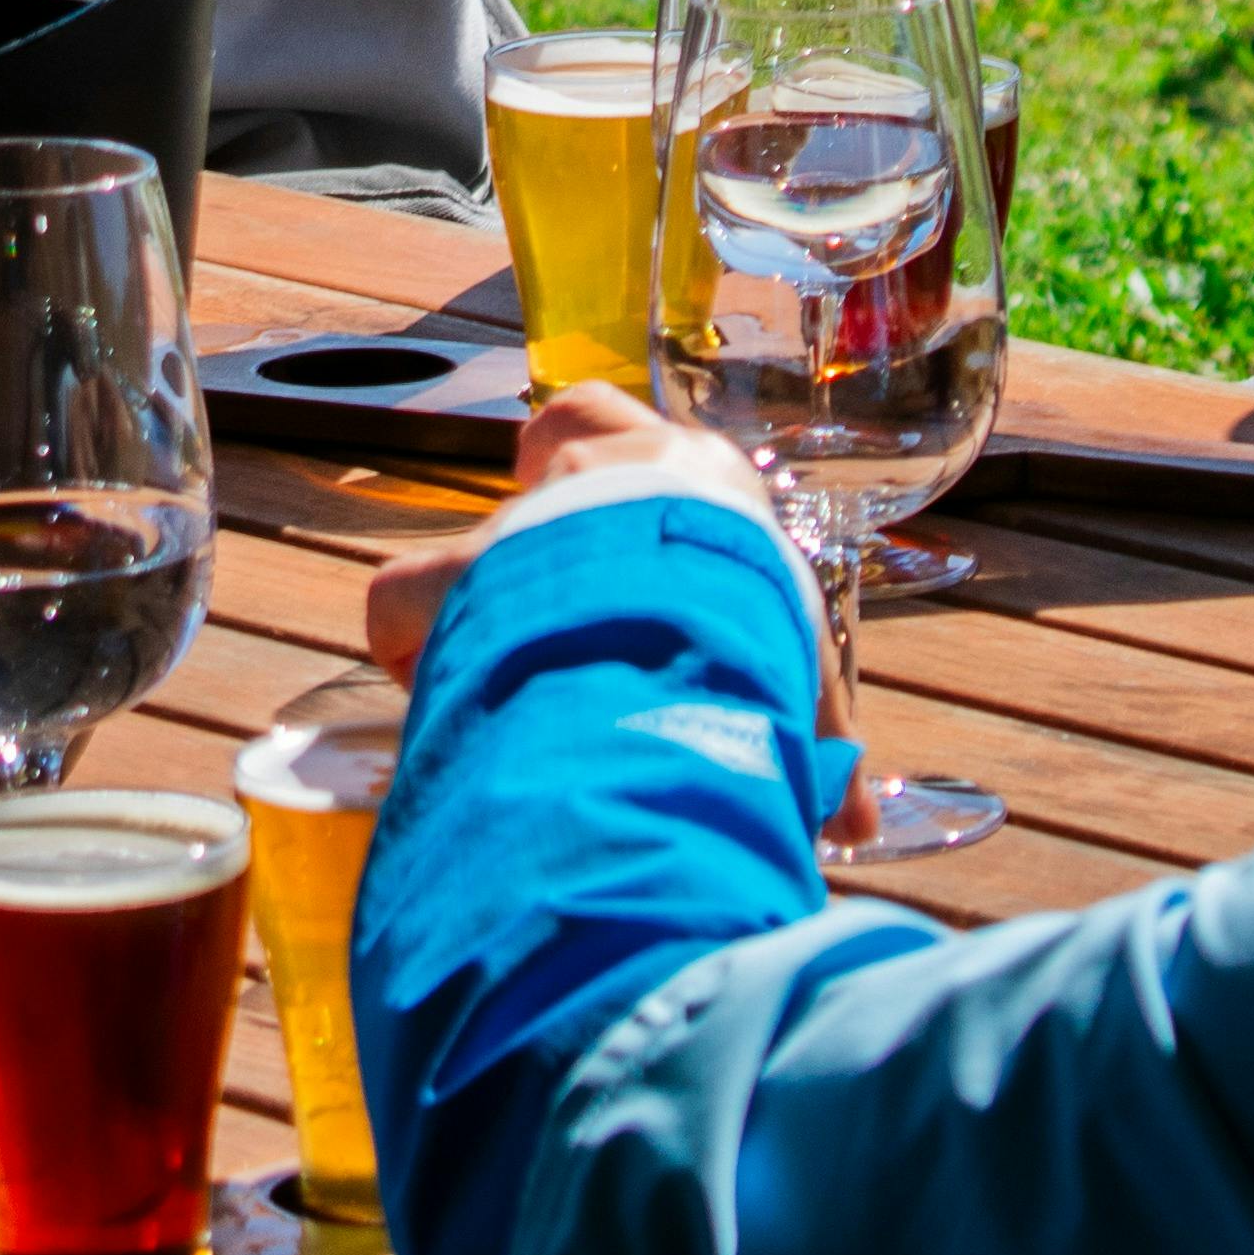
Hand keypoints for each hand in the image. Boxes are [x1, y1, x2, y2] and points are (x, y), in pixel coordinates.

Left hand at [359, 386, 876, 845]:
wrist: (687, 629)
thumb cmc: (759, 640)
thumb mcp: (799, 677)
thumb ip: (808, 735)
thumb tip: (852, 830)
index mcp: (695, 474)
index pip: (625, 424)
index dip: (603, 461)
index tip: (613, 523)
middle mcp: (602, 470)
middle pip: (558, 439)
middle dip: (551, 512)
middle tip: (565, 592)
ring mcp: (522, 518)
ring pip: (476, 539)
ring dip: (484, 600)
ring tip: (507, 677)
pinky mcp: (452, 570)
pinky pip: (401, 600)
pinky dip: (409, 646)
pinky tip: (438, 700)